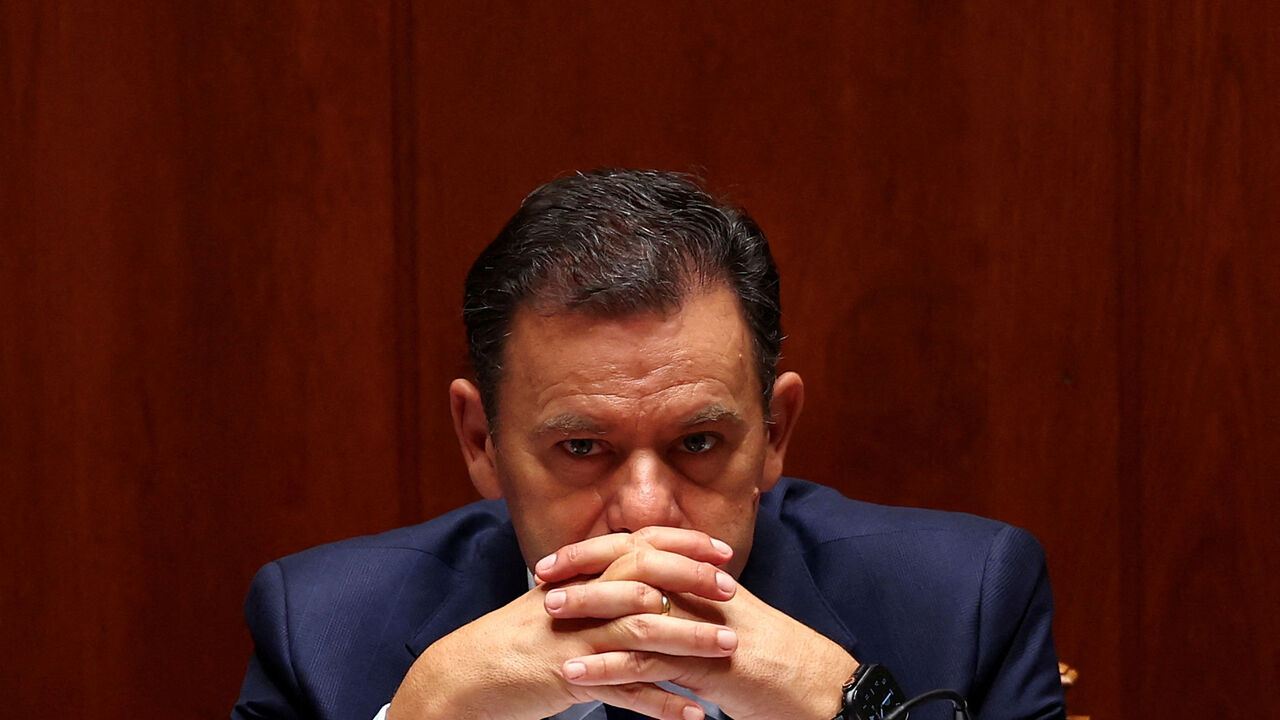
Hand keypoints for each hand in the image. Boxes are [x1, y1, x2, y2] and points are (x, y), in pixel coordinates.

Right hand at [387, 529, 737, 719]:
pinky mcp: (568, 676)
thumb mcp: (562, 602)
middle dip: (693, 582)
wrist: (468, 674)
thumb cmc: (520, 640)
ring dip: (689, 640)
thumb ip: (601, 587)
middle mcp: (580, 597)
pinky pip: (624, 690)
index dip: (683, 543)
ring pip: (642, 631)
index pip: (639, 544)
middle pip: (646, 578)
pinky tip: (692, 714)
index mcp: (581, 574)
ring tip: (728, 648)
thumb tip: (647, 581)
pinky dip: (660, 703)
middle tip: (733, 592)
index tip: (721, 550)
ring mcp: (574, 636)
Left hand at [537, 528, 859, 719]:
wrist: (823, 690)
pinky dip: (608, 666)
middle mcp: (705, 593)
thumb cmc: (775, 662)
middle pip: (635, 566)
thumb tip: (650, 600)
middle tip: (542, 575)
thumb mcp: (729, 623)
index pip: (645, 548)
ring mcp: (706, 626)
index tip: (561, 557)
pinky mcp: (708, 666)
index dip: (600, 549)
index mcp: (708, 579)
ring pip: (636, 610)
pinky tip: (576, 671)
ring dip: (588, 610)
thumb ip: (692, 607)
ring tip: (548, 615)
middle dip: (585, 568)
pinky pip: (649, 662)